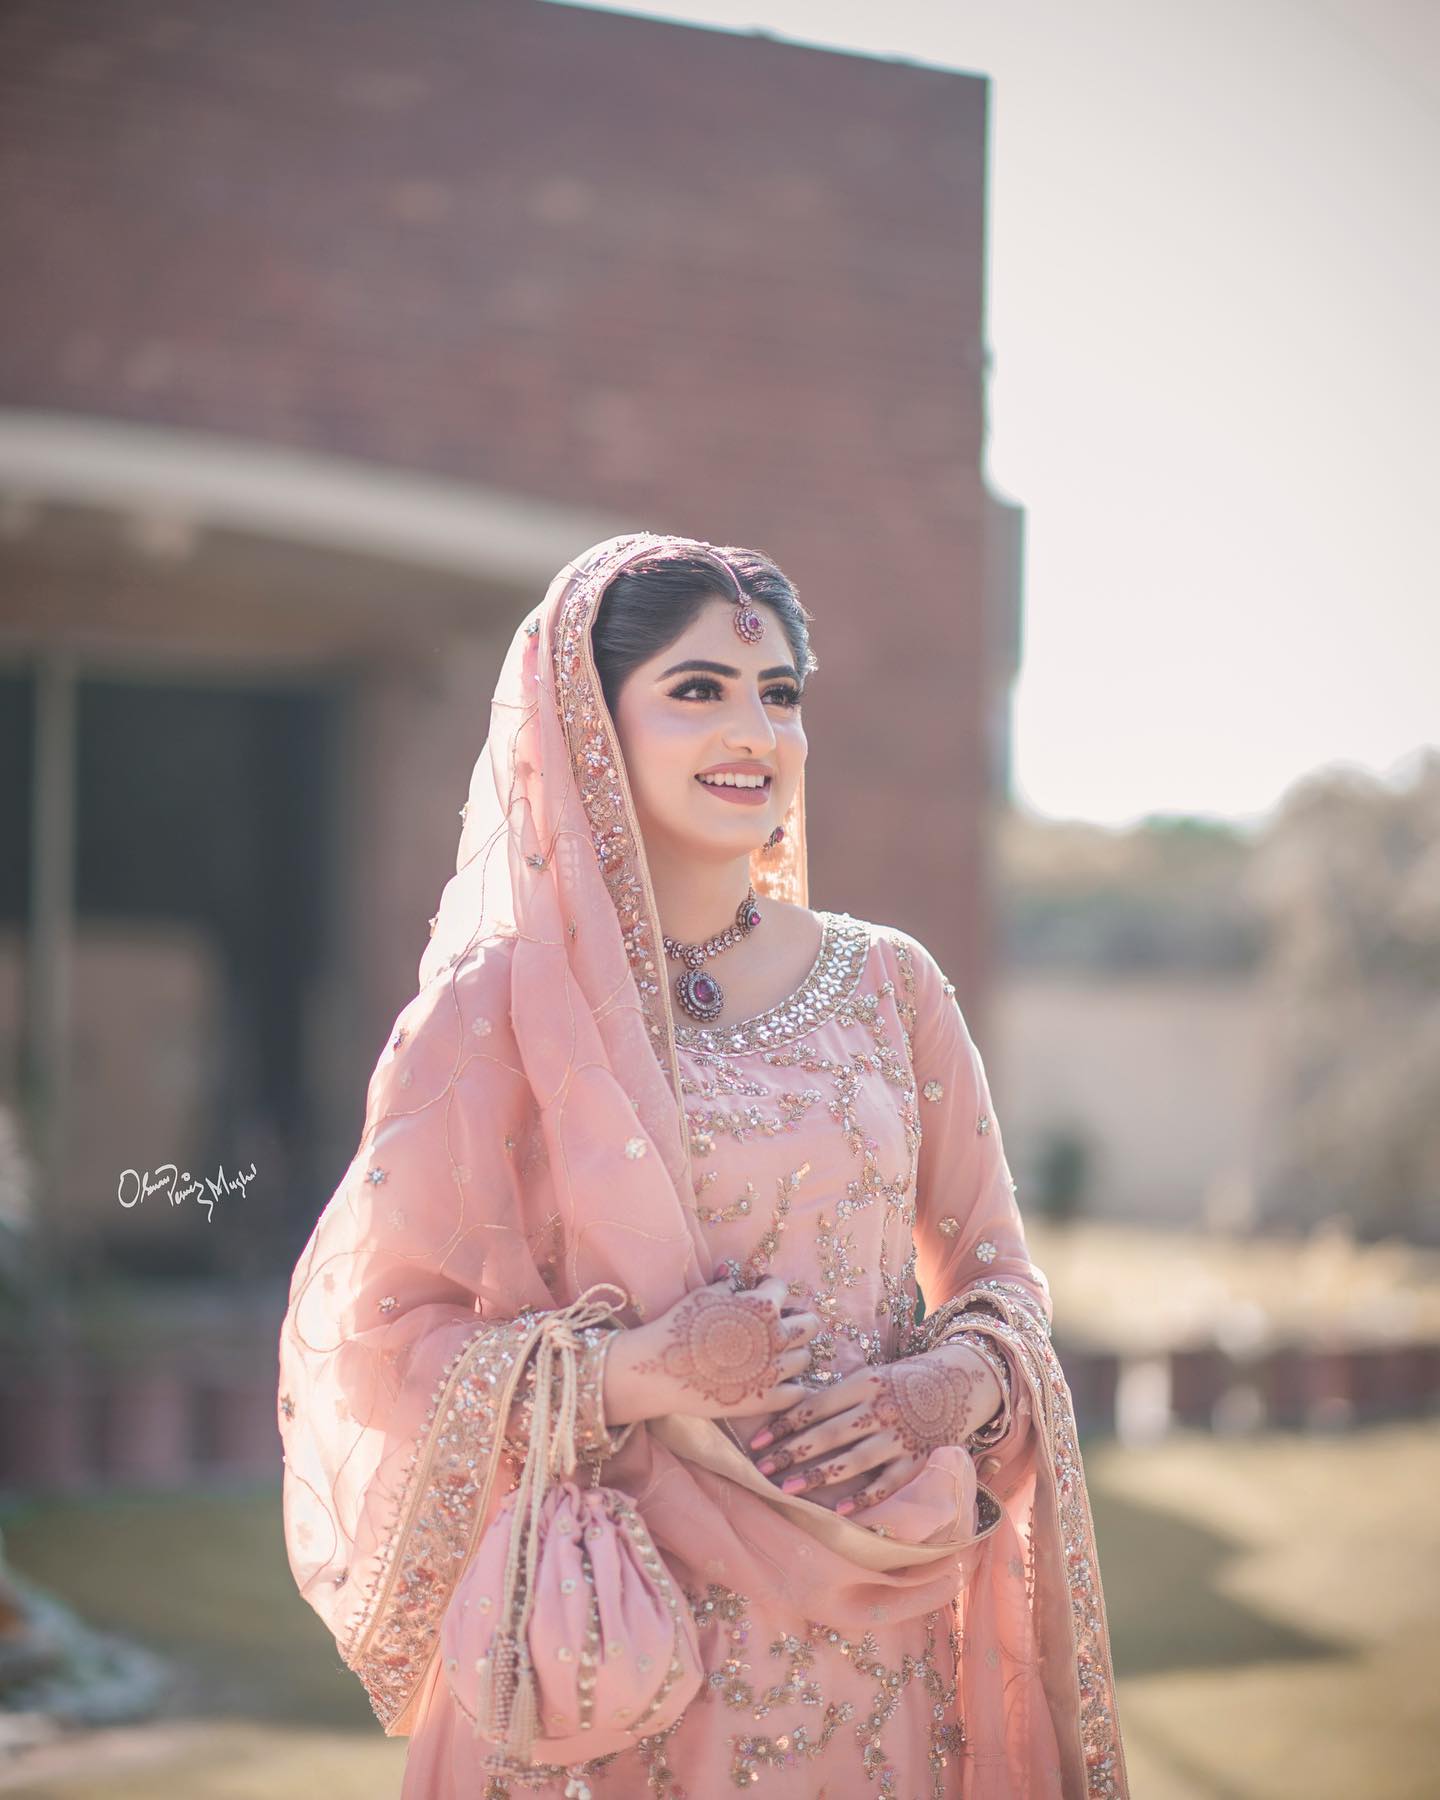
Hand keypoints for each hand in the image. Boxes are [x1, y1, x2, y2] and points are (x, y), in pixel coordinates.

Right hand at [603, 1275, 822, 1425]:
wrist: (663, 1368)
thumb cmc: (680, 1326)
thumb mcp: (704, 1294)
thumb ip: (727, 1284)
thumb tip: (734, 1277)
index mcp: (764, 1306)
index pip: (781, 1289)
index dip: (769, 1289)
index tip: (759, 1293)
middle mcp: (777, 1336)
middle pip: (810, 1325)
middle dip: (797, 1321)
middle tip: (778, 1327)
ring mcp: (774, 1371)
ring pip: (805, 1358)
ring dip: (793, 1354)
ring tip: (774, 1355)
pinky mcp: (766, 1400)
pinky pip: (797, 1392)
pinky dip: (791, 1387)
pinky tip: (776, 1382)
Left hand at [745, 1344, 1001, 1514]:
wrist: (957, 1383)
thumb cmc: (899, 1382)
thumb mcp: (869, 1378)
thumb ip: (838, 1397)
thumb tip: (789, 1416)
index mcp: (864, 1383)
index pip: (815, 1406)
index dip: (782, 1425)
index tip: (754, 1443)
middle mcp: (880, 1409)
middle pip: (828, 1434)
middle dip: (790, 1453)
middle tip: (760, 1471)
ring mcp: (899, 1436)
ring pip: (853, 1460)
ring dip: (818, 1476)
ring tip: (788, 1490)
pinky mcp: (917, 1459)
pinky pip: (888, 1484)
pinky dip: (864, 1499)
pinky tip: (840, 1512)